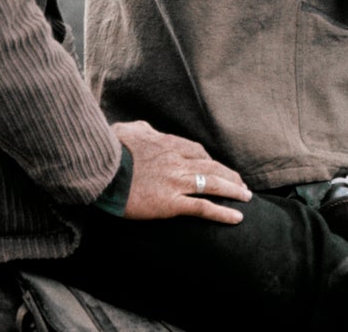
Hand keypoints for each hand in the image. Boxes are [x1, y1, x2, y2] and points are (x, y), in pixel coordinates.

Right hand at [112, 120, 251, 224]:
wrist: (101, 170)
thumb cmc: (110, 150)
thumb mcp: (127, 130)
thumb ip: (142, 129)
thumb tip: (148, 128)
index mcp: (166, 143)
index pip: (196, 150)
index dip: (209, 160)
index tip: (216, 167)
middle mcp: (176, 160)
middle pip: (211, 166)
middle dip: (229, 174)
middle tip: (241, 183)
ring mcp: (176, 181)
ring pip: (213, 184)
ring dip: (233, 190)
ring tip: (247, 196)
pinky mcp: (171, 203)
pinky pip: (203, 207)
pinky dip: (222, 212)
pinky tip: (237, 218)